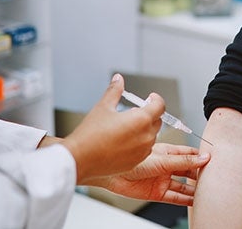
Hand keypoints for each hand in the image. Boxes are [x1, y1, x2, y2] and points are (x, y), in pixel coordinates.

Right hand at [40, 74, 164, 181]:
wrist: (80, 159)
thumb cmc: (91, 134)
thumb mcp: (103, 106)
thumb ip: (114, 90)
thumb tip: (118, 79)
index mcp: (141, 120)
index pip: (160, 106)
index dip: (156, 99)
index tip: (150, 97)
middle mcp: (146, 136)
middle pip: (157, 121)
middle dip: (149, 114)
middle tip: (134, 111)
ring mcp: (142, 151)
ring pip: (151, 136)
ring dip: (144, 129)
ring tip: (126, 126)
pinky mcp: (136, 162)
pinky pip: (144, 149)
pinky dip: (139, 143)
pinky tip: (123, 141)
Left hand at [84, 143, 210, 205]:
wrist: (110, 173)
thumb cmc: (129, 159)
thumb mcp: (162, 158)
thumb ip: (183, 160)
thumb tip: (203, 158)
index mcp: (167, 152)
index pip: (189, 153)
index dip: (201, 156)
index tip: (214, 159)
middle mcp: (166, 166)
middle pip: (188, 170)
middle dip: (200, 173)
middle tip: (214, 177)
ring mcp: (162, 180)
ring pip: (183, 185)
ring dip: (194, 188)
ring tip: (208, 191)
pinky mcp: (157, 193)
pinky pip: (175, 197)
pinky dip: (185, 200)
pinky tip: (195, 201)